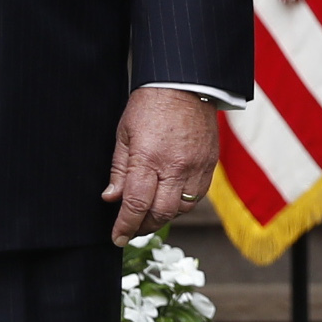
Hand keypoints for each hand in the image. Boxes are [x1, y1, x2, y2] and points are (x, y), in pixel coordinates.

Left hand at [101, 89, 219, 244]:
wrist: (186, 84)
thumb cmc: (150, 105)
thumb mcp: (125, 135)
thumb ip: (120, 169)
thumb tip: (111, 197)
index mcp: (149, 158)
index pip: (136, 204)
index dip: (125, 226)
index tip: (117, 237)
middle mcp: (176, 167)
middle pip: (161, 213)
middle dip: (144, 227)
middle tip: (132, 229)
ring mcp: (196, 167)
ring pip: (182, 208)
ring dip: (164, 216)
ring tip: (150, 214)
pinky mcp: (210, 164)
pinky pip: (197, 195)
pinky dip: (182, 203)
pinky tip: (170, 199)